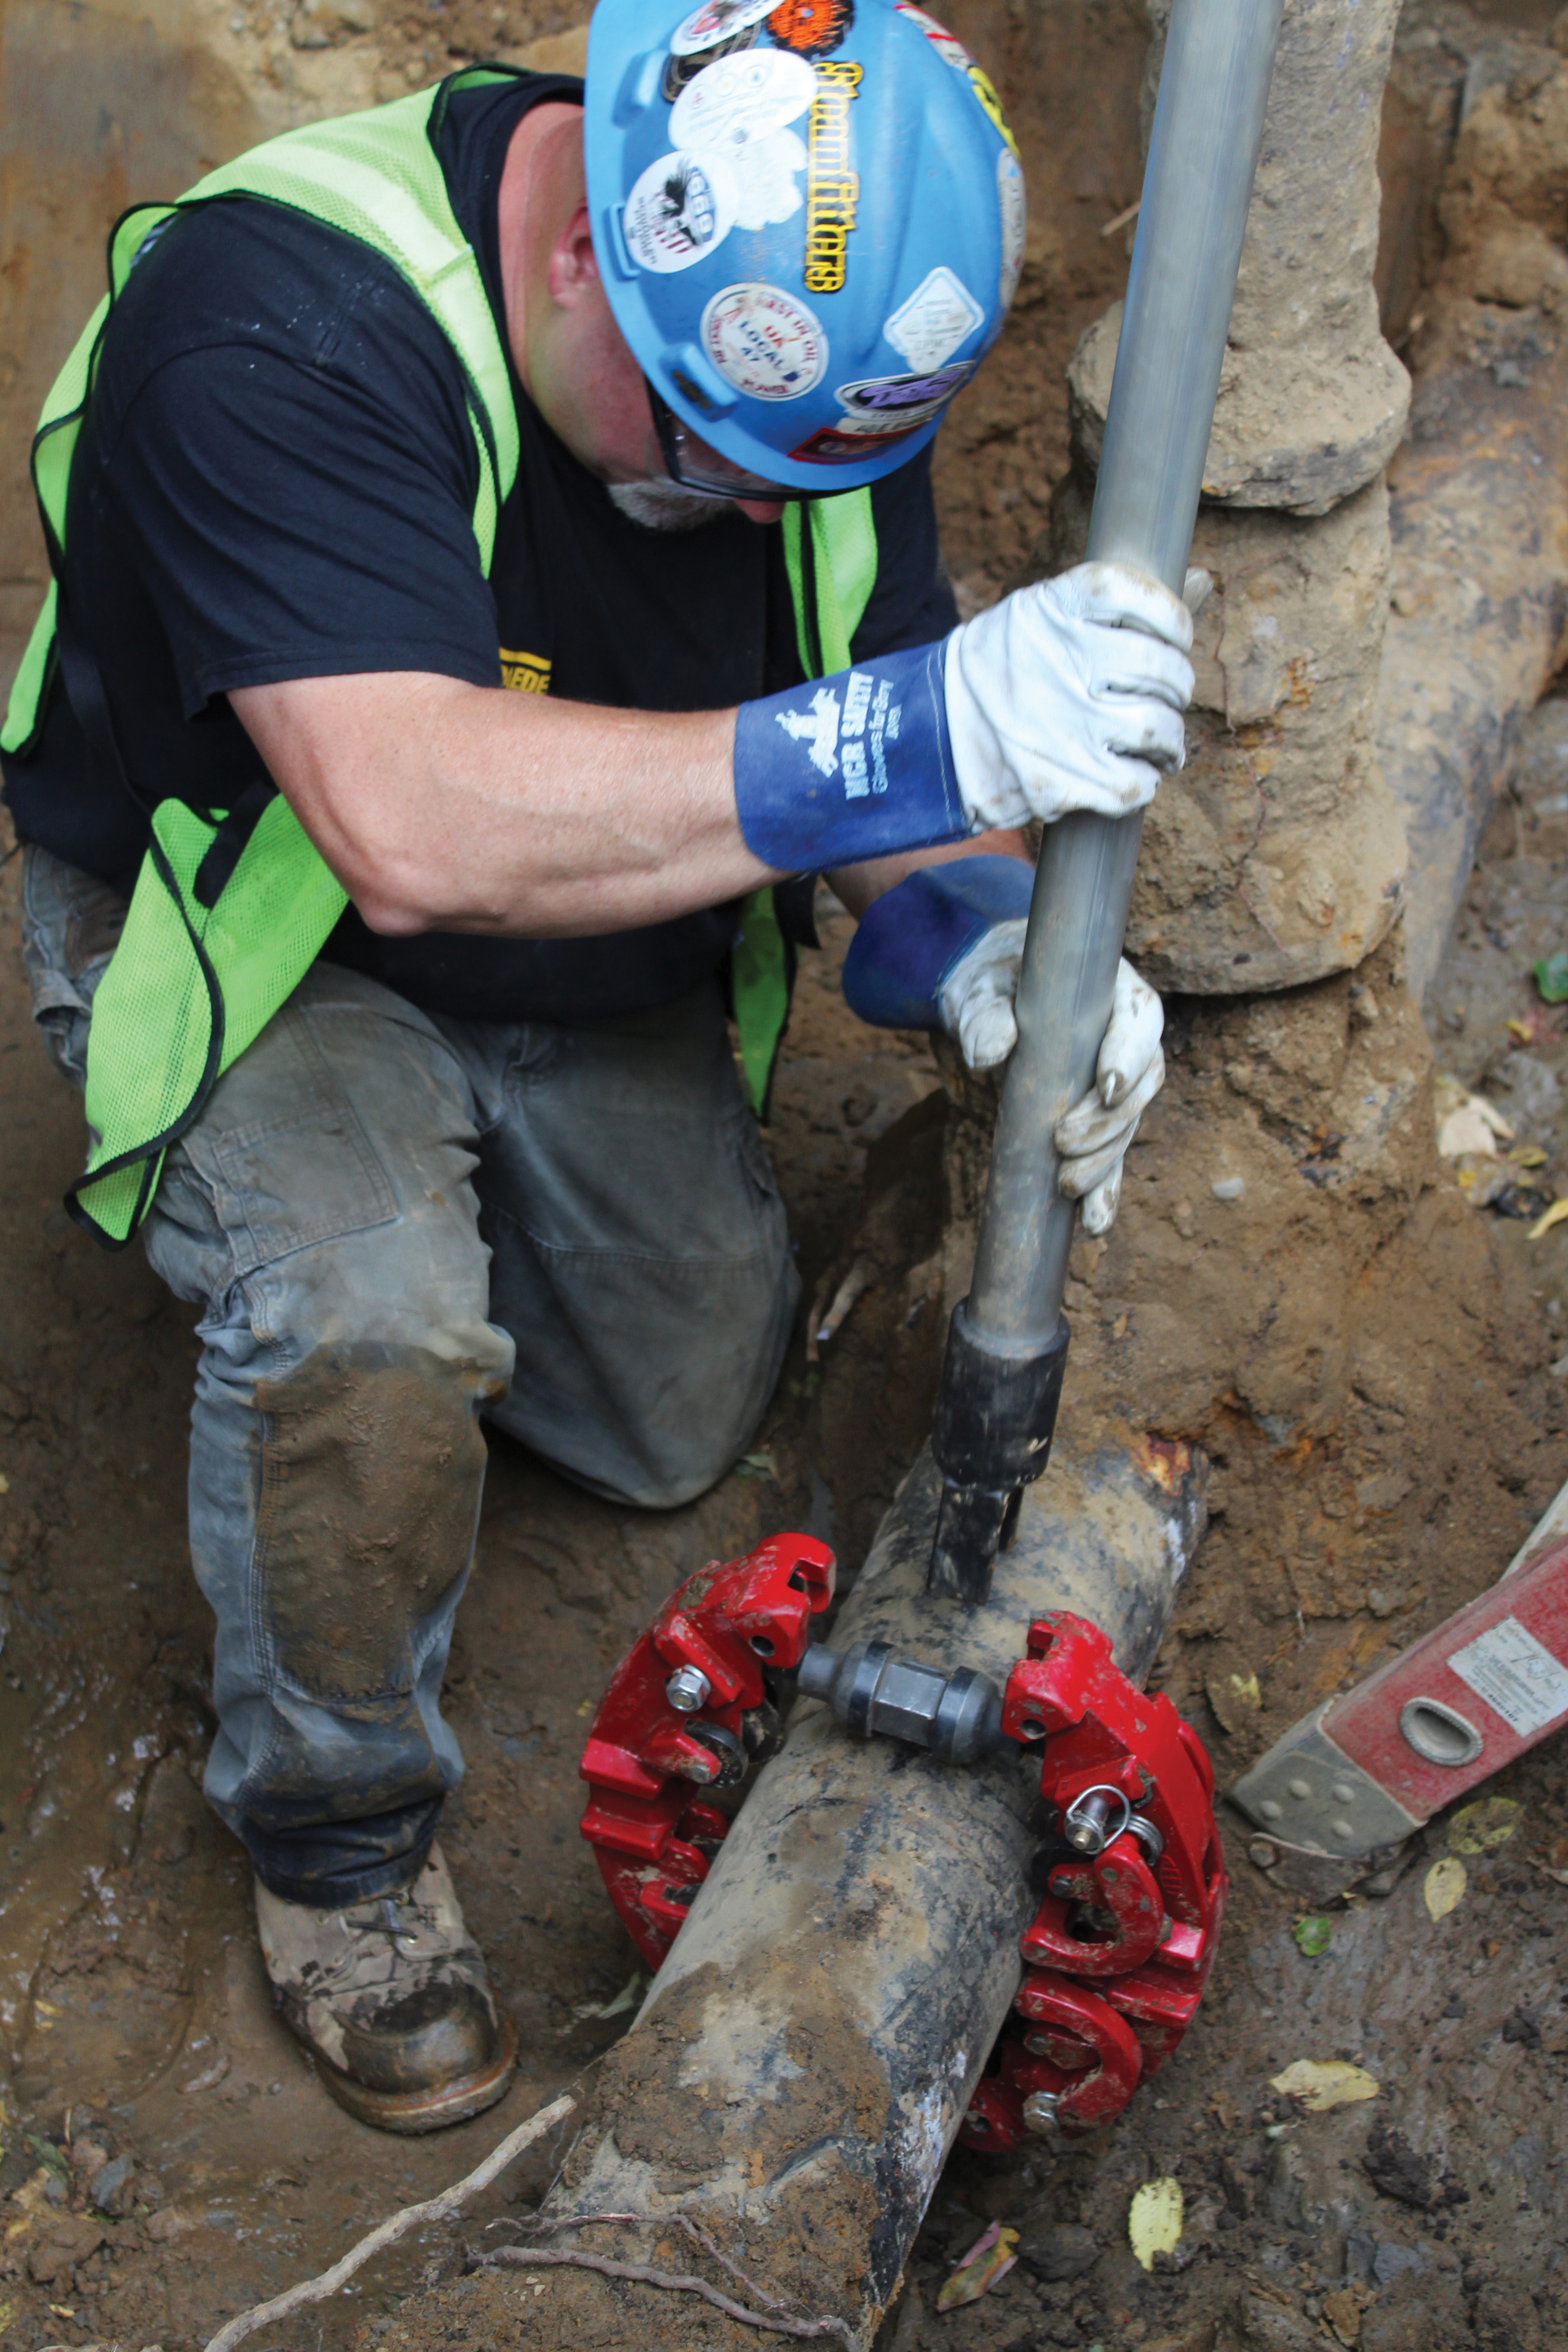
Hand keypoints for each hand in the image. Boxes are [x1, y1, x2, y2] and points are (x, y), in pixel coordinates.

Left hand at [941, 936, 1162, 1233]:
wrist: (986, 999)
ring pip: (1127, 1127)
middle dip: (1108, 1121)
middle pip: (1141, 1085)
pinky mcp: (1095, 1121)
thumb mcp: (982, 990)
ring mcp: (1114, 1084)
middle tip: (1063, 1141)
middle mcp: (1126, 1039)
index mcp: (1115, 991)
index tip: (1108, 1087)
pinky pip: (1111, 1159)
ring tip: (1066, 1184)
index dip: (1130, 1056)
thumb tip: (990, 1053)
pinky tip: (1093, 1225)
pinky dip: (1104, 1192)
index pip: (1140, 1022)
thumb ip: (987, 1016)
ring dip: (1104, 1161)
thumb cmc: (991, 981)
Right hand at [944, 561, 1195, 832]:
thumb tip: (1203, 580)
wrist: (937, 733)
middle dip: (1177, 688)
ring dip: (1169, 741)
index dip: (1174, 619)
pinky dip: (1143, 783)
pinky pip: (1135, 786)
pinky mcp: (1056, 783)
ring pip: (1159, 731)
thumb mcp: (1047, 615)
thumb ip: (1121, 604)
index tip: (1174, 635)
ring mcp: (1059, 727)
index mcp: (1055, 609)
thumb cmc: (1009, 668)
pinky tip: (1130, 773)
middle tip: (1166, 698)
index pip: (1142, 596)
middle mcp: (1059, 663)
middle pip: (1163, 671)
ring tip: (1158, 743)